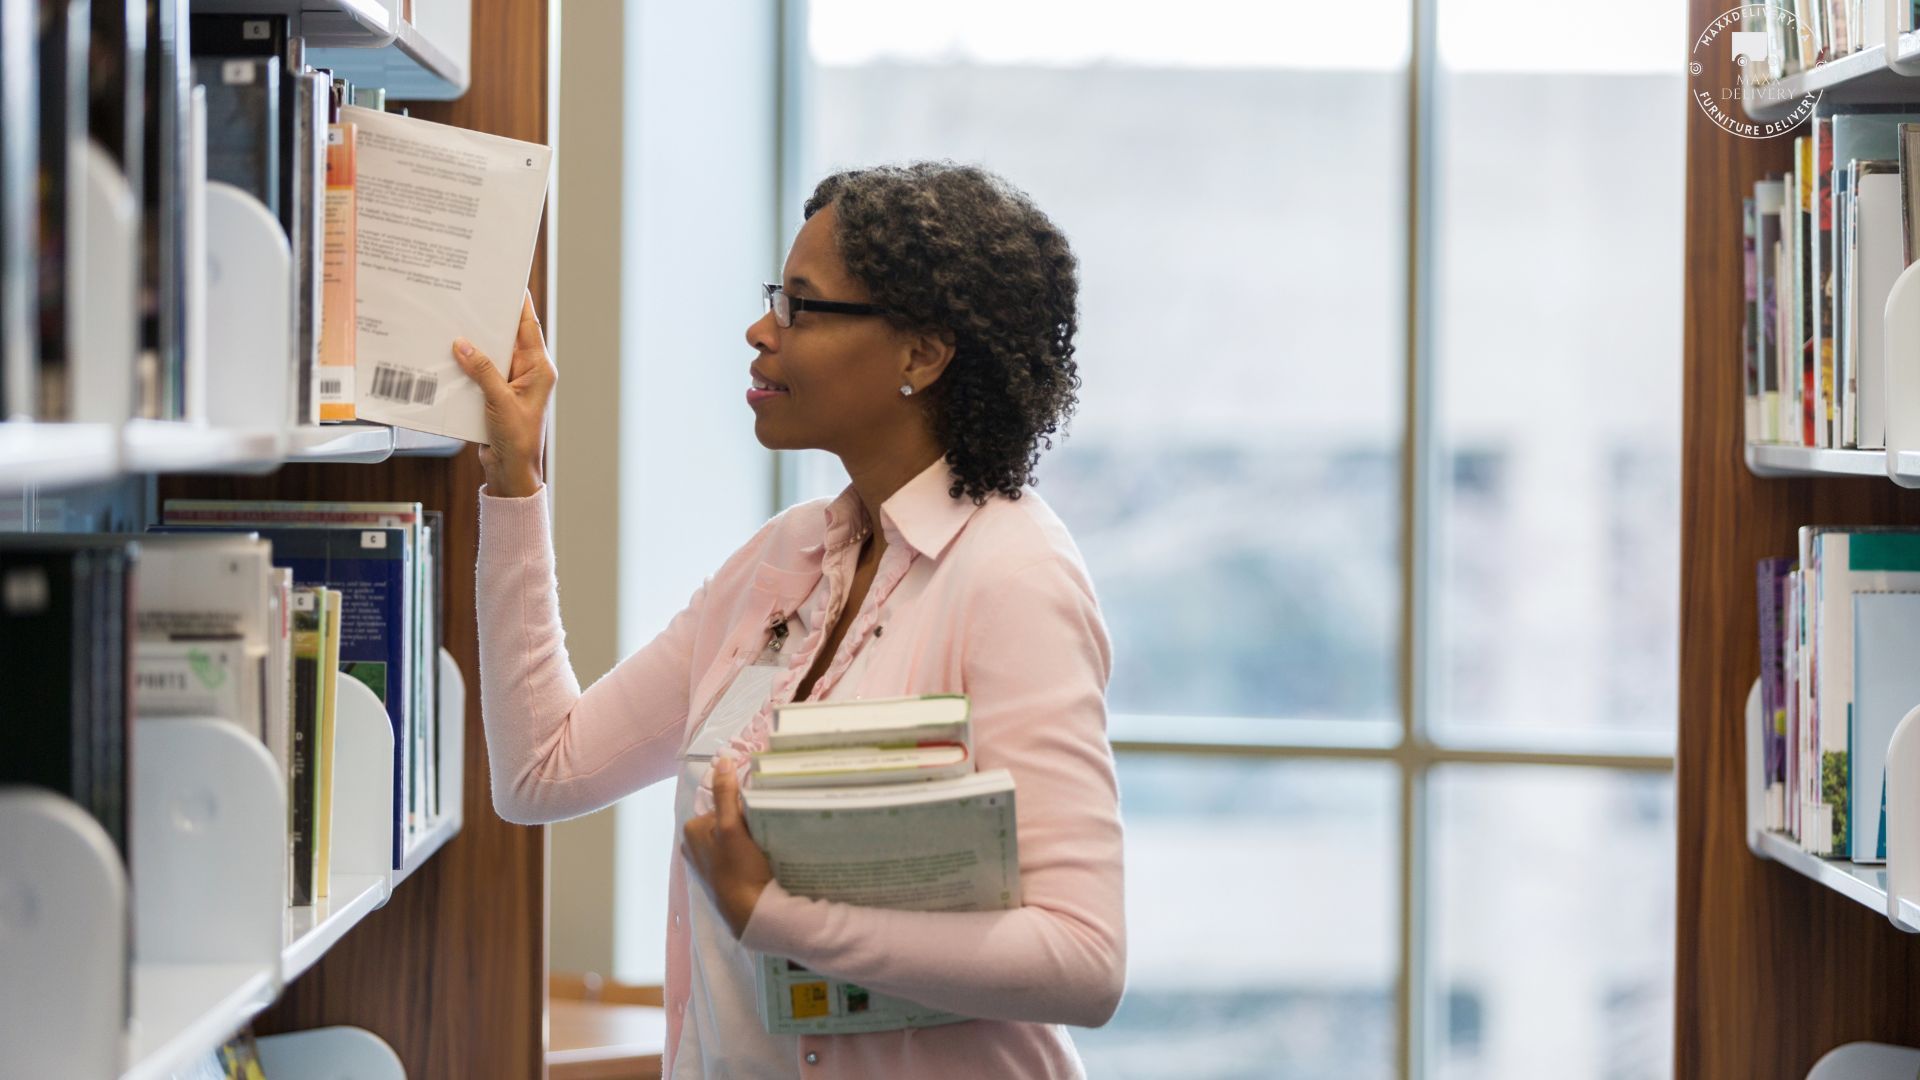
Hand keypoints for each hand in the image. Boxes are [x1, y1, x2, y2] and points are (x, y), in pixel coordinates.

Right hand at [452, 291, 553, 497]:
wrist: (511, 471)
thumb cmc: (517, 440)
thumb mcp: (500, 402)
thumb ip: (482, 371)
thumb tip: (462, 344)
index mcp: (539, 368)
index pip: (528, 326)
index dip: (517, 302)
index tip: (506, 279)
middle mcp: (527, 371)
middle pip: (506, 335)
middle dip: (488, 319)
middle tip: (467, 297)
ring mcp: (511, 382)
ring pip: (490, 353)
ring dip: (473, 342)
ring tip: (452, 321)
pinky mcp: (495, 394)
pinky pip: (480, 371)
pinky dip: (466, 363)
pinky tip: (448, 354)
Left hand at [681, 757, 774, 938]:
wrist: (751, 913)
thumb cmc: (739, 870)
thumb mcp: (732, 828)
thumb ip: (726, 795)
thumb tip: (722, 761)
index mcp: (690, 831)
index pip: (722, 804)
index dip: (742, 807)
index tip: (758, 816)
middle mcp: (693, 846)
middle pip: (727, 820)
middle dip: (745, 822)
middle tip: (764, 831)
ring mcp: (706, 863)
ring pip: (732, 837)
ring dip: (749, 837)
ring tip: (764, 847)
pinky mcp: (720, 877)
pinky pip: (736, 854)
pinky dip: (747, 853)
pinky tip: (760, 860)